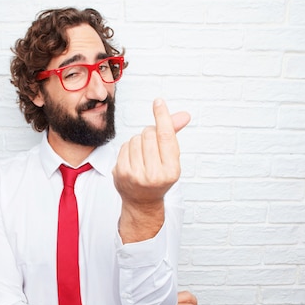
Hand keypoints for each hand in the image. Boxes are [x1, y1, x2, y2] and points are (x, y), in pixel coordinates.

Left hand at [113, 98, 189, 242]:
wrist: (142, 202)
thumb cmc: (159, 176)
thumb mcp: (171, 159)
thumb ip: (174, 135)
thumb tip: (185, 114)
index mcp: (171, 171)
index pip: (166, 136)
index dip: (162, 116)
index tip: (159, 102)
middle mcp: (154, 175)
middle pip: (148, 134)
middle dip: (150, 134)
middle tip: (152, 145)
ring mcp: (135, 175)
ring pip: (135, 139)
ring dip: (139, 141)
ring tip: (143, 155)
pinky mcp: (120, 173)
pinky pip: (124, 146)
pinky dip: (129, 148)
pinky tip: (133, 159)